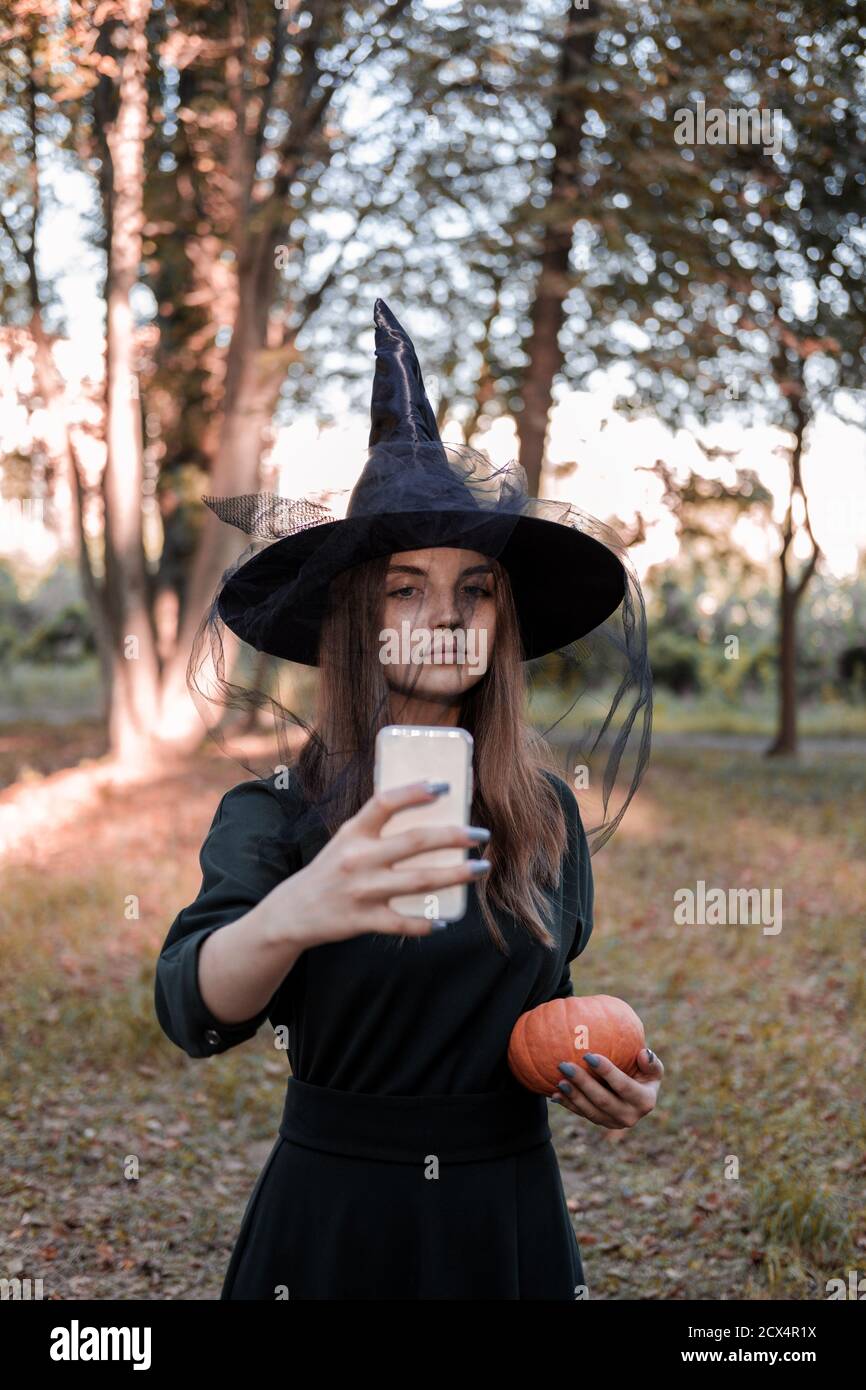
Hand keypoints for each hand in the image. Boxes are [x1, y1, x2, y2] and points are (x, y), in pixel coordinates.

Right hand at [276, 779, 490, 947]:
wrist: (292, 912)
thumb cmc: (329, 870)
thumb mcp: (345, 840)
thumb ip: (376, 829)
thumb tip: (426, 813)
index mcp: (352, 832)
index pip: (385, 802)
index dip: (414, 792)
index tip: (444, 787)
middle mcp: (358, 858)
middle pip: (414, 841)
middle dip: (453, 836)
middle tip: (481, 834)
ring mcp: (361, 890)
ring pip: (418, 880)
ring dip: (455, 875)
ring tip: (481, 868)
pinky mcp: (362, 920)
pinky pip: (403, 922)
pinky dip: (426, 923)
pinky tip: (445, 920)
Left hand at [550, 1047, 663, 1129]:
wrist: (634, 1093)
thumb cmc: (642, 1071)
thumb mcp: (652, 1067)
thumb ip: (650, 1062)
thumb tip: (644, 1053)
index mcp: (645, 1101)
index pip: (623, 1086)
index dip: (607, 1071)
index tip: (589, 1055)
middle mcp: (630, 1116)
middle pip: (603, 1100)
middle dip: (583, 1083)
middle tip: (565, 1065)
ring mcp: (613, 1123)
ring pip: (590, 1111)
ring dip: (573, 1096)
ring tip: (559, 1080)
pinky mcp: (600, 1123)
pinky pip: (582, 1114)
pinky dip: (568, 1104)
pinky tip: (554, 1094)